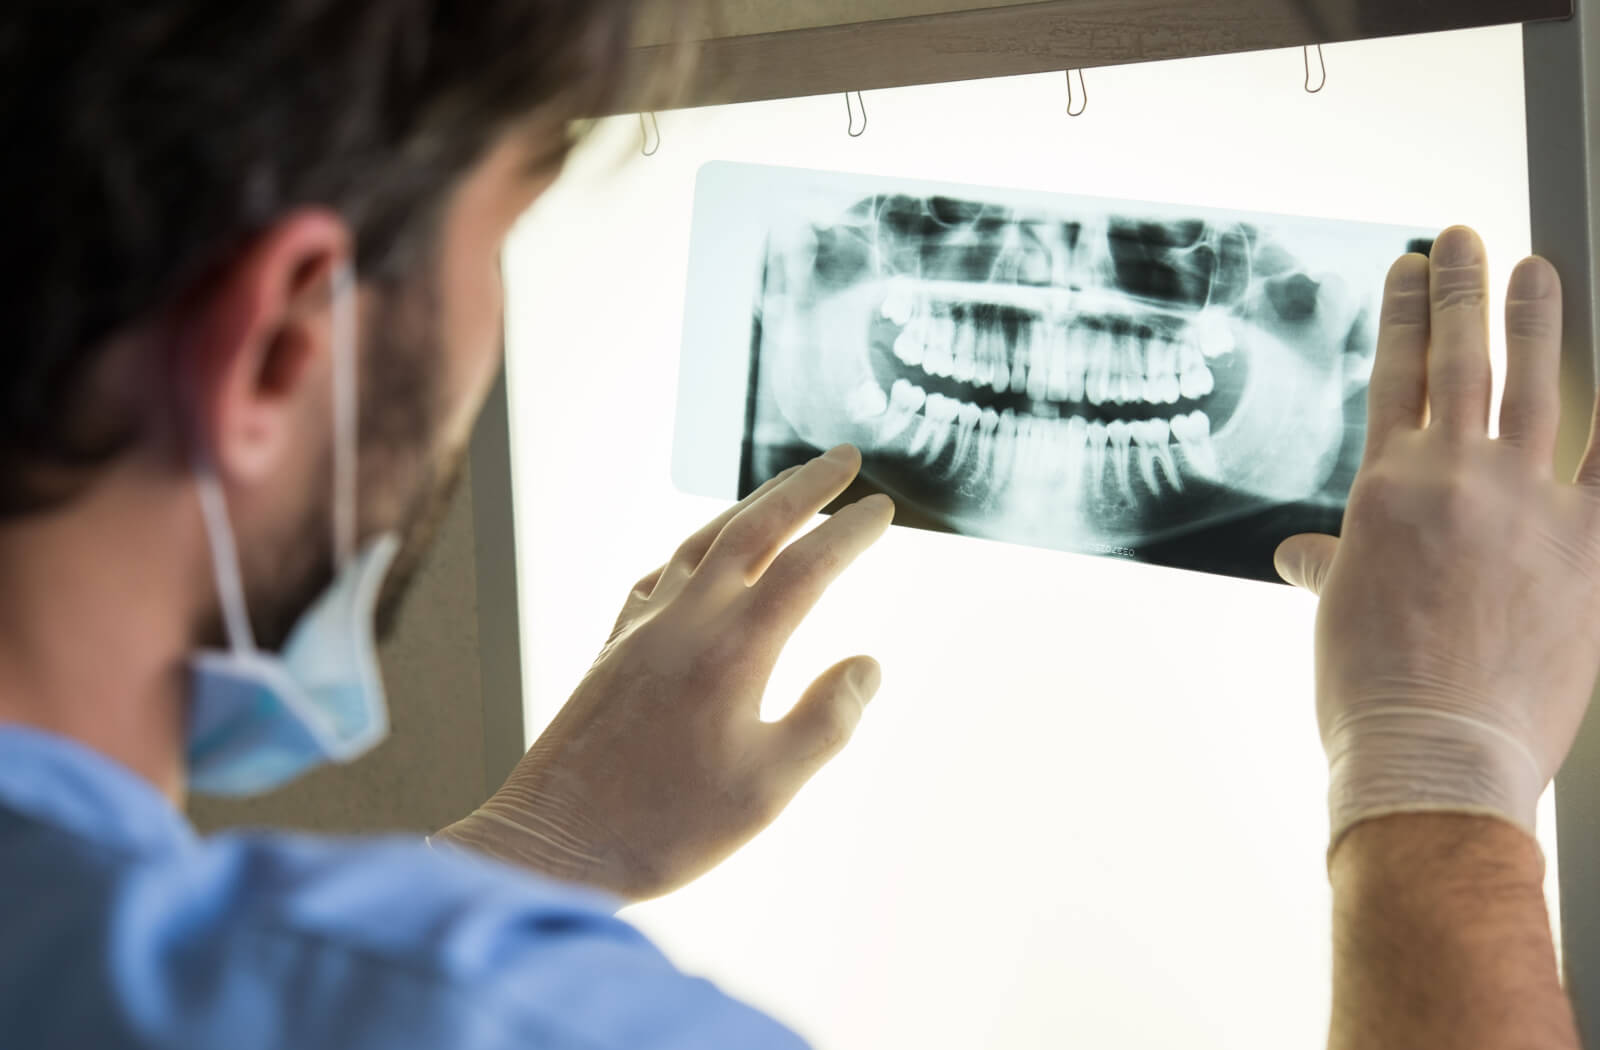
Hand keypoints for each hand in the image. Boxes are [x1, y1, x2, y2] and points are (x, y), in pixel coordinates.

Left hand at [439, 446, 894, 900]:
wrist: (555, 844)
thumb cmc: (667, 827)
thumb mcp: (769, 788)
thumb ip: (827, 720)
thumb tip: (868, 665)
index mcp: (733, 650)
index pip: (806, 568)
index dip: (849, 533)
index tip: (882, 509)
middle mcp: (685, 621)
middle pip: (752, 528)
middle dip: (804, 487)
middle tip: (844, 456)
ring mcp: (641, 629)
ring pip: (702, 541)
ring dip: (750, 506)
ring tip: (786, 489)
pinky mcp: (611, 648)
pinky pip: (660, 574)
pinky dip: (694, 548)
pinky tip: (702, 557)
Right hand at [1274, 226, 1599, 856]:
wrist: (1433, 755)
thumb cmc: (1370, 692)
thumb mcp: (1336, 613)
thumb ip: (1329, 565)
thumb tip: (1299, 554)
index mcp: (1385, 487)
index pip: (1396, 373)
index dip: (1405, 312)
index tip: (1410, 268)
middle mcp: (1455, 477)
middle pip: (1463, 358)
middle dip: (1465, 287)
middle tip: (1468, 236)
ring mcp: (1528, 506)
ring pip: (1539, 387)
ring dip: (1538, 321)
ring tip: (1537, 271)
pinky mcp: (1590, 548)